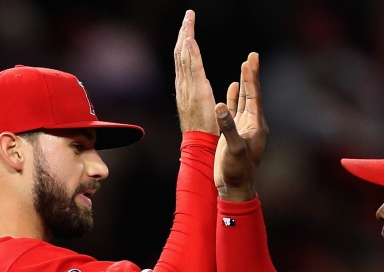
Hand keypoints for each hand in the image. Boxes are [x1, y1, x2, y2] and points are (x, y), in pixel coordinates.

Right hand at [174, 10, 217, 133]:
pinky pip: (193, 67)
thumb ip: (199, 92)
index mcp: (186, 86)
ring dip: (186, 36)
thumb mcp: (199, 105)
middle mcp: (184, 84)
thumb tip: (200, 84)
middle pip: (181, 53)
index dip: (185, 42)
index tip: (187, 27)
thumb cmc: (202, 129)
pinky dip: (190, 52)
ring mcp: (189, 86)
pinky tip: (190, 38)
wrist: (199, 144)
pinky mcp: (197, 91)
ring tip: (188, 20)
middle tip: (188, 16)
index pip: (184, 58)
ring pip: (185, 56)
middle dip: (184, 32)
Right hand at [215, 52, 267, 201]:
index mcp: (256, 125)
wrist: (234, 186)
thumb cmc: (237, 170)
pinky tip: (233, 86)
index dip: (251, 78)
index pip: (254, 96)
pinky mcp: (235, 131)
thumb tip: (220, 106)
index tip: (249, 61)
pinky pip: (236, 109)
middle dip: (251, 75)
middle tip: (252, 56)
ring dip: (244, 83)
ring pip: (244, 100)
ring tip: (245, 66)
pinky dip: (234, 97)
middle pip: (252, 94)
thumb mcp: (233, 149)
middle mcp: (252, 123)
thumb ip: (228, 127)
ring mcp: (244, 127)